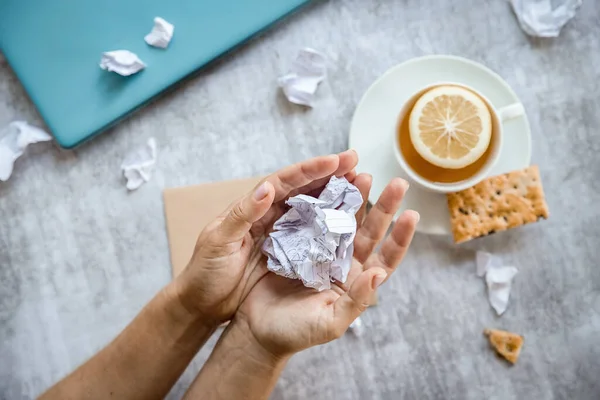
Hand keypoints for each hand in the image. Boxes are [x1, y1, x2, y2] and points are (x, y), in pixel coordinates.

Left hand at [173, 151, 359, 324]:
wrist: (203, 304)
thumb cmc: (205, 272)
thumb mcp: (219, 242)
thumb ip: (242, 214)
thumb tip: (266, 187)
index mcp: (252, 208)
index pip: (284, 182)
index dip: (310, 170)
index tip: (335, 160)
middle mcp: (269, 215)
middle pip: (303, 189)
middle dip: (329, 174)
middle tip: (355, 161)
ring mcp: (280, 234)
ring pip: (312, 208)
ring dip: (333, 195)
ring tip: (358, 184)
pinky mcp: (287, 254)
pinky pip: (313, 235)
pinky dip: (330, 225)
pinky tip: (348, 221)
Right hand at [234, 175, 418, 356]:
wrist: (258, 329)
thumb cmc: (296, 332)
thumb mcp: (330, 323)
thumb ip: (356, 301)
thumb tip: (378, 275)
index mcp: (355, 280)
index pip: (385, 258)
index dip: (400, 238)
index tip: (412, 214)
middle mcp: (342, 261)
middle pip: (369, 230)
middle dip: (383, 206)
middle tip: (397, 183)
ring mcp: (321, 248)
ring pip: (344, 218)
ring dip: (355, 198)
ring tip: (363, 175)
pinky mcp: (298, 240)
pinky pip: (314, 217)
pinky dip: (323, 201)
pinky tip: (329, 184)